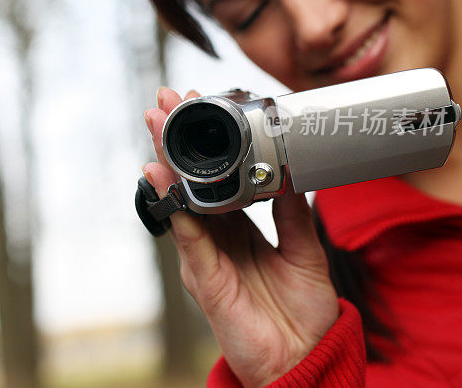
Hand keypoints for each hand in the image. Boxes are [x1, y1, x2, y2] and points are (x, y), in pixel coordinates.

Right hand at [143, 87, 338, 386]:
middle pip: (189, 183)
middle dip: (175, 142)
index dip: (206, 147)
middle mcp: (217, 240)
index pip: (215, 180)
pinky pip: (188, 238)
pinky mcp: (205, 279)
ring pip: (180, 202)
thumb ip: (295, 215)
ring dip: (166, 162)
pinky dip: (174, 207)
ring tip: (155, 126)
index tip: (199, 110)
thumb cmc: (303, 314)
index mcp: (240, 230)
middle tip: (163, 102)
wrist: (305, 359)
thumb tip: (293, 174)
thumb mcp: (306, 252)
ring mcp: (206, 258)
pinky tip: (162, 179)